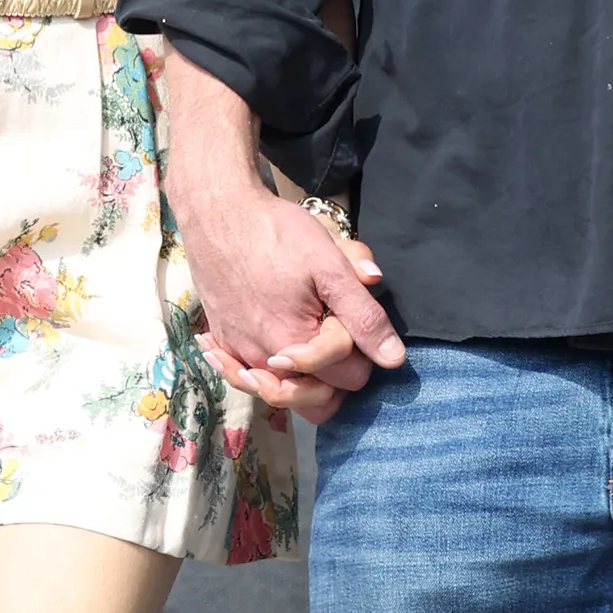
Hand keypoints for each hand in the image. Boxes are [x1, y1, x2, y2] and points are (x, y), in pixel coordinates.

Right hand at [185, 185, 404, 420]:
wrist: (219, 212)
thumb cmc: (277, 233)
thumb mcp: (330, 266)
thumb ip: (364, 315)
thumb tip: (393, 358)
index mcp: (296, 344)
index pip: (351, 379)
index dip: (362, 350)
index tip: (349, 317)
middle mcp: (263, 360)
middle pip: (319, 399)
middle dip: (337, 372)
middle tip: (336, 332)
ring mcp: (239, 354)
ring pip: (284, 395)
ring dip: (304, 379)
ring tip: (311, 347)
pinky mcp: (223, 342)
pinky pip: (250, 377)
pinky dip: (265, 372)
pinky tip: (276, 349)